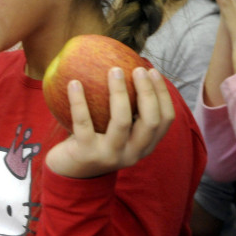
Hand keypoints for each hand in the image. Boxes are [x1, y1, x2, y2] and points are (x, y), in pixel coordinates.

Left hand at [45, 67, 174, 177]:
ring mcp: (110, 156)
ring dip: (120, 92)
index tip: (152, 70)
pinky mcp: (86, 154)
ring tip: (114, 70)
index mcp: (145, 146)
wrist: (70, 172)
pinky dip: (78, 101)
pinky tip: (74, 82)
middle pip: (150, 121)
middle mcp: (133, 153)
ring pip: (121, 121)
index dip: (163, 94)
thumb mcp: (115, 128)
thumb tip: (127, 63)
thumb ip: (126, 106)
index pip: (165, 119)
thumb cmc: (95, 139)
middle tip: (137, 69)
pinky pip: (83, 123)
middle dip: (148, 92)